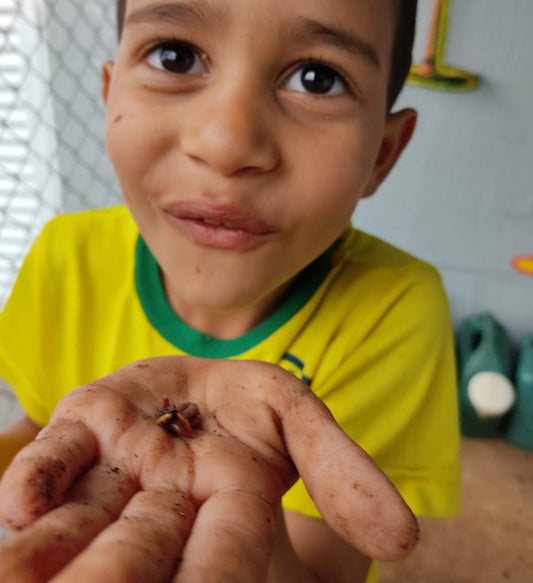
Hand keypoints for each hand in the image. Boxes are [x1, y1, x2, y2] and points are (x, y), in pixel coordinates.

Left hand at [0, 356, 417, 581]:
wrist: (197, 380)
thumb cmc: (249, 407)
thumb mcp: (299, 420)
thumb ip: (341, 473)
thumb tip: (404, 541)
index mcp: (223, 515)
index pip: (218, 563)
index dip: (212, 574)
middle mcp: (157, 510)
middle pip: (136, 556)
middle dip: (118, 573)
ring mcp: (113, 474)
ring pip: (78, 525)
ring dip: (48, 556)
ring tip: (20, 575)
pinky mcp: (81, 430)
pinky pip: (50, 463)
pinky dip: (31, 486)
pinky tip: (17, 511)